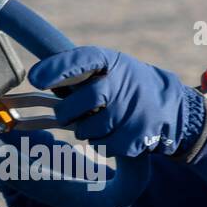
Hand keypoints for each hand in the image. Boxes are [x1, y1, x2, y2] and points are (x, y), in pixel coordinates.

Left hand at [28, 46, 206, 158]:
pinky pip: (103, 146)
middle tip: (65, 115)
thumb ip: (80, 72)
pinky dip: (103, 143)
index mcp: (111, 62)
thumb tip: (36, 79)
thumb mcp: (110, 68)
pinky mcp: (137, 136)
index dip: (57, 69)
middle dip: (66, 113)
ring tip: (100, 121)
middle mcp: (122, 83)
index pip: (81, 60)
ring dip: (86, 130)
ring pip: (87, 130)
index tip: (34, 79)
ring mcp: (131, 111)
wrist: (172, 108)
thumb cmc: (128, 85)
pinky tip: (115, 132)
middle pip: (80, 102)